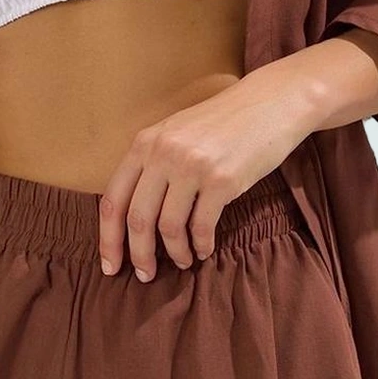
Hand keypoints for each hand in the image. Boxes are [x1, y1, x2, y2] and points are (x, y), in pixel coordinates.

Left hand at [97, 63, 308, 280]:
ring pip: (169, 227)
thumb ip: (151, 164)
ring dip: (174, 252)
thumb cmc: (222, 123)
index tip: (109, 265)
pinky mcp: (222, 180)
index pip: (113, 200)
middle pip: (137, 219)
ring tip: (182, 261)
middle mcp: (163, 154)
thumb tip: (132, 217)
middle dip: (138, 255)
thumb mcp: (175, 133)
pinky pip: (202, 226)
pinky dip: (200, 245)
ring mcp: (192, 166)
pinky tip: (203, 250)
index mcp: (145, 143)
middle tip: (144, 276)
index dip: (108, 239)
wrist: (270, 103)